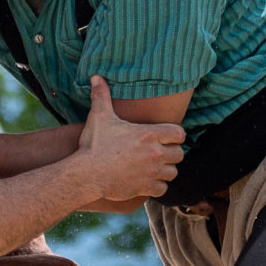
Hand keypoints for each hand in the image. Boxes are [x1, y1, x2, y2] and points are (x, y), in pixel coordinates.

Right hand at [80, 76, 184, 200]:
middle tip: (160, 153)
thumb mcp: (99, 117)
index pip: (179, 133)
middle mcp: (155, 153)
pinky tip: (148, 182)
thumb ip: (101, 96)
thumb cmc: (93, 145)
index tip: (166, 138)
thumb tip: (96, 76)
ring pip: (173, 172)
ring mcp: (152, 172)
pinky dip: (157, 187)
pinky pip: (163, 189)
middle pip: (180, 153)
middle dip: (172, 153)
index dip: (175, 135)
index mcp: (149, 134)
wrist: (86, 173)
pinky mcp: (145, 187)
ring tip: (155, 168)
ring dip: (166, 170)